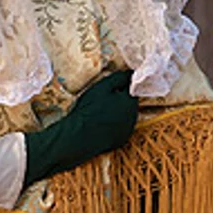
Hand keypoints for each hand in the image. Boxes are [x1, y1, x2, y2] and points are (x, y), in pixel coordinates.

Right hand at [21, 69, 137, 184]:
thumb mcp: (102, 87)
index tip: (111, 88)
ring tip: (101, 112)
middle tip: (103, 100)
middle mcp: (134, 117)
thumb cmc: (89, 108)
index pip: (132, 89)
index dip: (121, 87)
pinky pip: (121, 128)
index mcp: (130, 102)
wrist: (79, 135)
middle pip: (130, 103)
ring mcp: (128, 130)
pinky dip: (115, 124)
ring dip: (119, 112)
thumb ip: (118, 78)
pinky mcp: (121, 140)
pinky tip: (101, 123)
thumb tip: (130, 73)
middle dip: (121, 100)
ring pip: (126, 116)